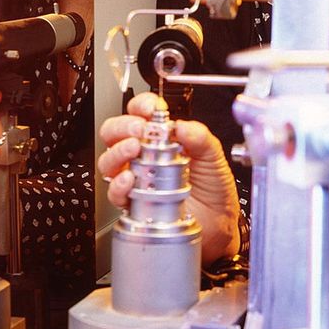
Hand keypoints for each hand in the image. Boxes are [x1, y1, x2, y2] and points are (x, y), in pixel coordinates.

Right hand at [98, 92, 239, 264]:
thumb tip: (182, 126)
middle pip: (115, 132)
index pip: (140, 112)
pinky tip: (130, 180)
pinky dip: (119, 185)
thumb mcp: (213, 156)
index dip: (141, 105)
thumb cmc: (214, 188)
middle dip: (123, 126)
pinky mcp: (133, 202)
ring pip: (108, 160)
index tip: (151, 108)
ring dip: (118, 151)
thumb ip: (200, 137)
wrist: (219, 223)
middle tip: (140, 129)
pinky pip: (114, 192)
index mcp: (162, 137)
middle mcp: (143, 155)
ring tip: (134, 149)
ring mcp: (136, 178)